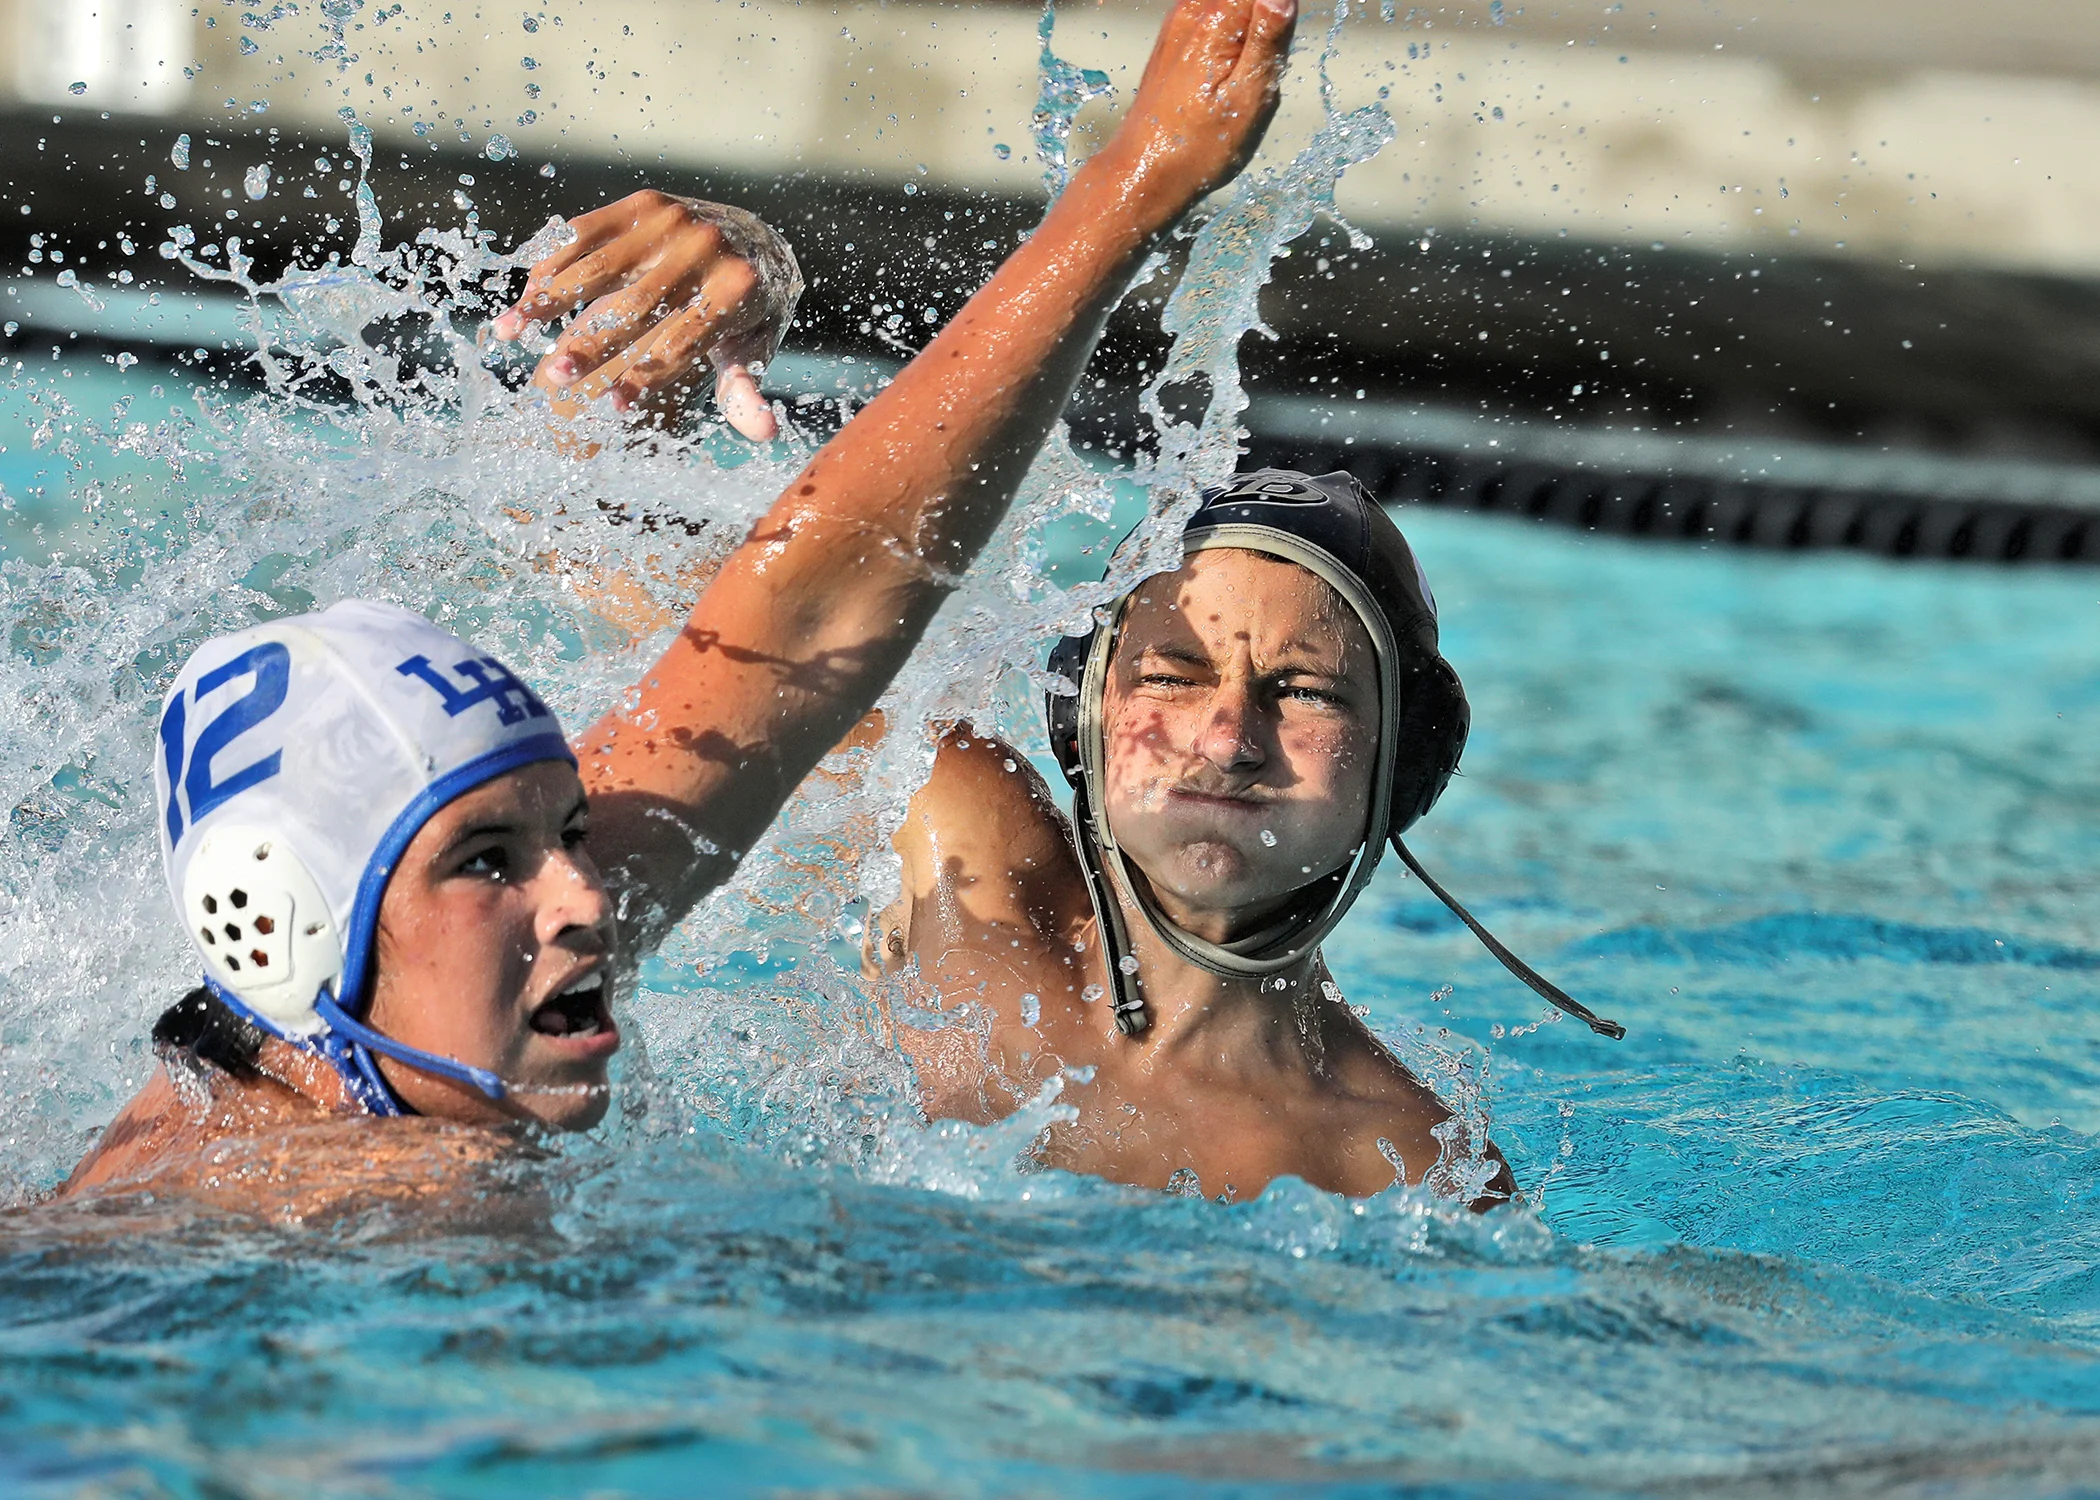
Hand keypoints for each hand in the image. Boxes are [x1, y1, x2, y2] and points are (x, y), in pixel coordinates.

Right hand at [490, 191, 802, 440]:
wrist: (758, 237)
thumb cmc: (748, 311)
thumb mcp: (754, 349)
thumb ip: (745, 388)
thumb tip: (765, 434)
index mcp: (736, 291)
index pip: (684, 342)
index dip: (647, 376)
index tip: (612, 409)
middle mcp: (706, 249)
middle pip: (637, 307)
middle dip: (592, 344)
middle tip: (554, 379)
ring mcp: (674, 220)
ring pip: (600, 266)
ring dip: (549, 300)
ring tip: (506, 333)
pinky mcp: (646, 203)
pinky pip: (587, 233)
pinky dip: (551, 264)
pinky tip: (523, 296)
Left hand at [1091, 0, 1297, 216]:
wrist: (1144, 174)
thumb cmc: (1197, 148)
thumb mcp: (1249, 98)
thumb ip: (1269, 38)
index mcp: (1215, 21)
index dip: (1279, 12)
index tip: (1276, 46)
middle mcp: (1192, 10)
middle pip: (1246, 0)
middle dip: (1266, 25)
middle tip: (1264, 67)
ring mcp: (1178, 23)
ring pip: (1233, 8)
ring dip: (1250, 35)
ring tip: (1241, 79)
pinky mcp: (1174, 39)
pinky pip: (1216, 22)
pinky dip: (1231, 42)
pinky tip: (1224, 80)